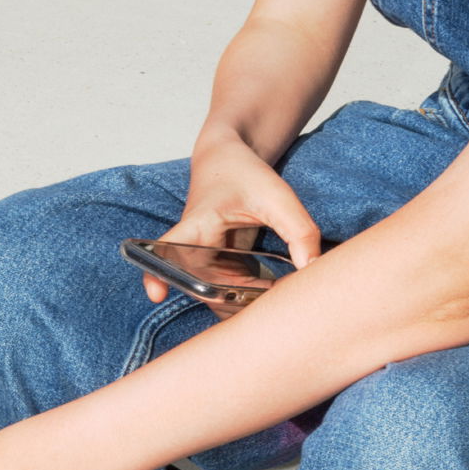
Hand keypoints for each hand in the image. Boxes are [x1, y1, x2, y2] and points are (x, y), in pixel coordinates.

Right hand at [145, 131, 320, 308]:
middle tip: (273, 299)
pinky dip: (254, 300)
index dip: (157, 274)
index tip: (156, 293)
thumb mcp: (276, 195)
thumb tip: (312, 268)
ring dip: (248, 306)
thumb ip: (298, 229)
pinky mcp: (221, 273)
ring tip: (282, 292)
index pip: (165, 252)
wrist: (231, 163)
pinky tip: (279, 292)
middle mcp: (192, 253)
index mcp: (195, 227)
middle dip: (235, 303)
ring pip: (220, 301)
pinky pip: (233, 297)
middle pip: (202, 292)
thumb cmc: (243, 173)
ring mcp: (206, 267)